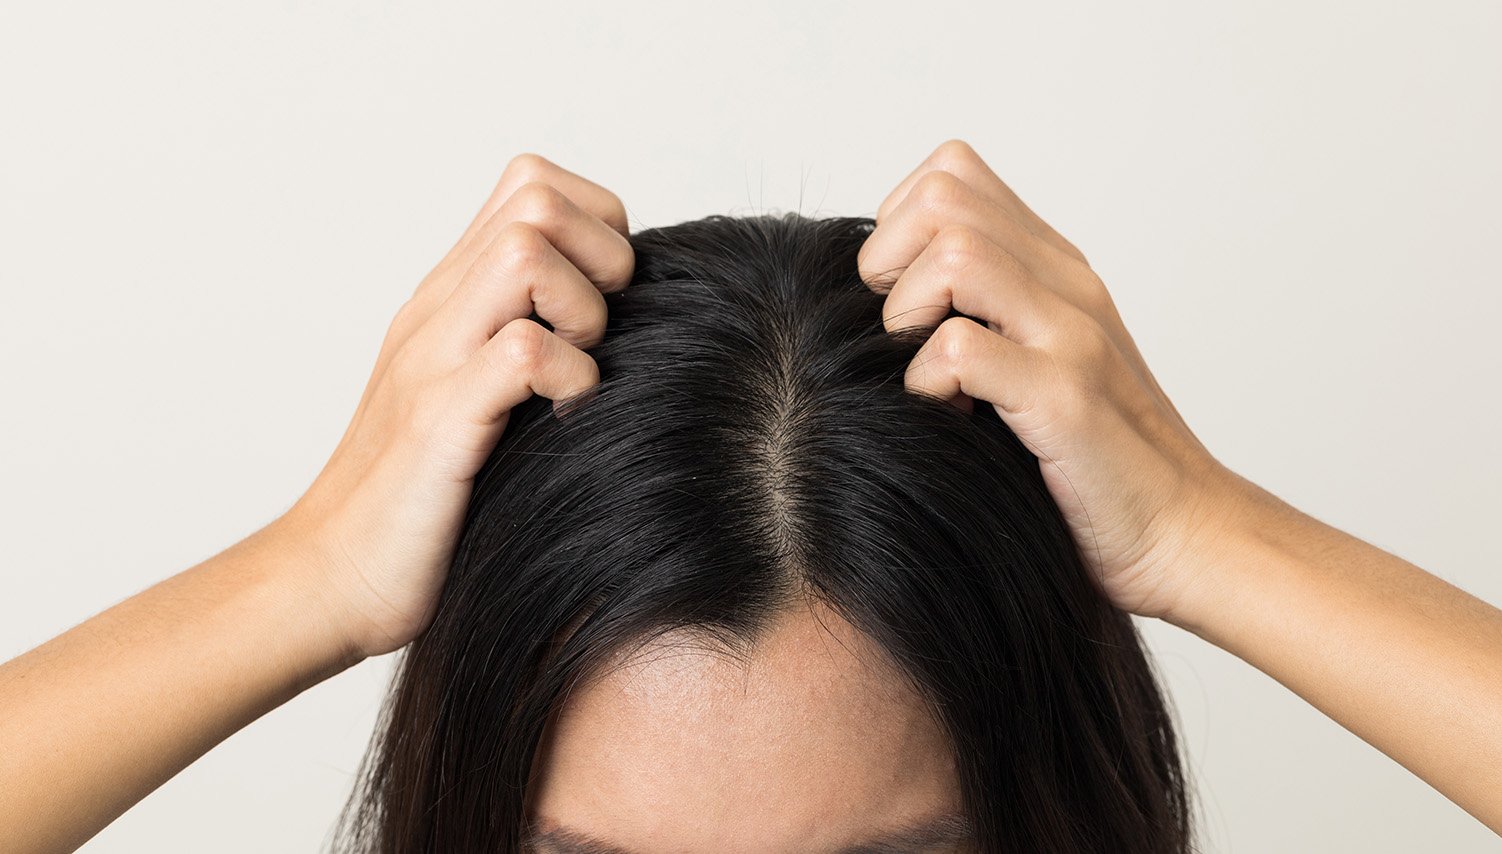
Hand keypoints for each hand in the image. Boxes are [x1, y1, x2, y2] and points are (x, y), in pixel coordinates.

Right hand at [279, 154, 633, 657]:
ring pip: (525, 251)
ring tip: (576, 375)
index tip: (606, 301)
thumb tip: (619, 328)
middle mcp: (436, 314)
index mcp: (447, 301)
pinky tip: (563, 420)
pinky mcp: (439, 422)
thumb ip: (519, 347)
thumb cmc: (417, 503)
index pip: (531, 184)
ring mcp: (432, 361)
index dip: (594, 224)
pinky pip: (524, 352)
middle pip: (535, 196)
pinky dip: (569, 378)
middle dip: (601, 253)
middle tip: (599, 334)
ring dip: (583, 308)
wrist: (327, 581)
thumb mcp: (474, 401)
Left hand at [858, 140, 1245, 619]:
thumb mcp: (1034, 363)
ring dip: (908, 315)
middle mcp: (1066, 286)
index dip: (898, 228)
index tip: (900, 303)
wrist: (1184, 533)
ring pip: (954, 254)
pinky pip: (960, 349)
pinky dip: (926, 382)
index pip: (951, 174)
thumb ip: (982, 317)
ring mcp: (1070, 337)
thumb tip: (874, 305)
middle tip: (900, 337)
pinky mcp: (1066, 400)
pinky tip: (947, 417)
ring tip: (922, 373)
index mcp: (1053, 269)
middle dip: (888, 264)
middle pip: (943, 195)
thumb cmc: (1092, 462)